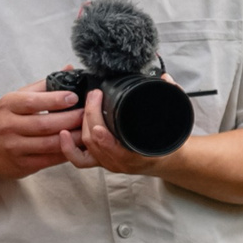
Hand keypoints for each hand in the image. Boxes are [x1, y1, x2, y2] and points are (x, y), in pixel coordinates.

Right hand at [0, 78, 89, 178]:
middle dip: (71, 119)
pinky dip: (67, 152)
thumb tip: (70, 69)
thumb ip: (43, 85)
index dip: (55, 100)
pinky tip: (80, 145)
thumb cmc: (4, 119)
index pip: (32, 102)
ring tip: (90, 130)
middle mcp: (9, 126)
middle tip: (89, 114)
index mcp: (8, 105)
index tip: (75, 97)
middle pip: (45, 124)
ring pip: (50, 143)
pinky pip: (50, 159)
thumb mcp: (16, 99)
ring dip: (74, 137)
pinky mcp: (23, 164)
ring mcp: (15, 147)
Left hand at [64, 87, 178, 175]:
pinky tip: (63, 133)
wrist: (167, 160)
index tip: (99, 119)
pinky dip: (69, 148)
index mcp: (140, 156)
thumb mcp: (178, 122)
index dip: (105, 138)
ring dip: (81, 124)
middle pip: (96, 142)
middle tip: (94, 95)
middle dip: (90, 116)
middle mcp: (121, 163)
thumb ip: (174, 98)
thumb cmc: (169, 142)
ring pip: (86, 147)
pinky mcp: (100, 161)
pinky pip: (79, 159)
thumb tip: (166, 79)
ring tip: (83, 104)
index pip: (118, 151)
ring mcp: (109, 162)